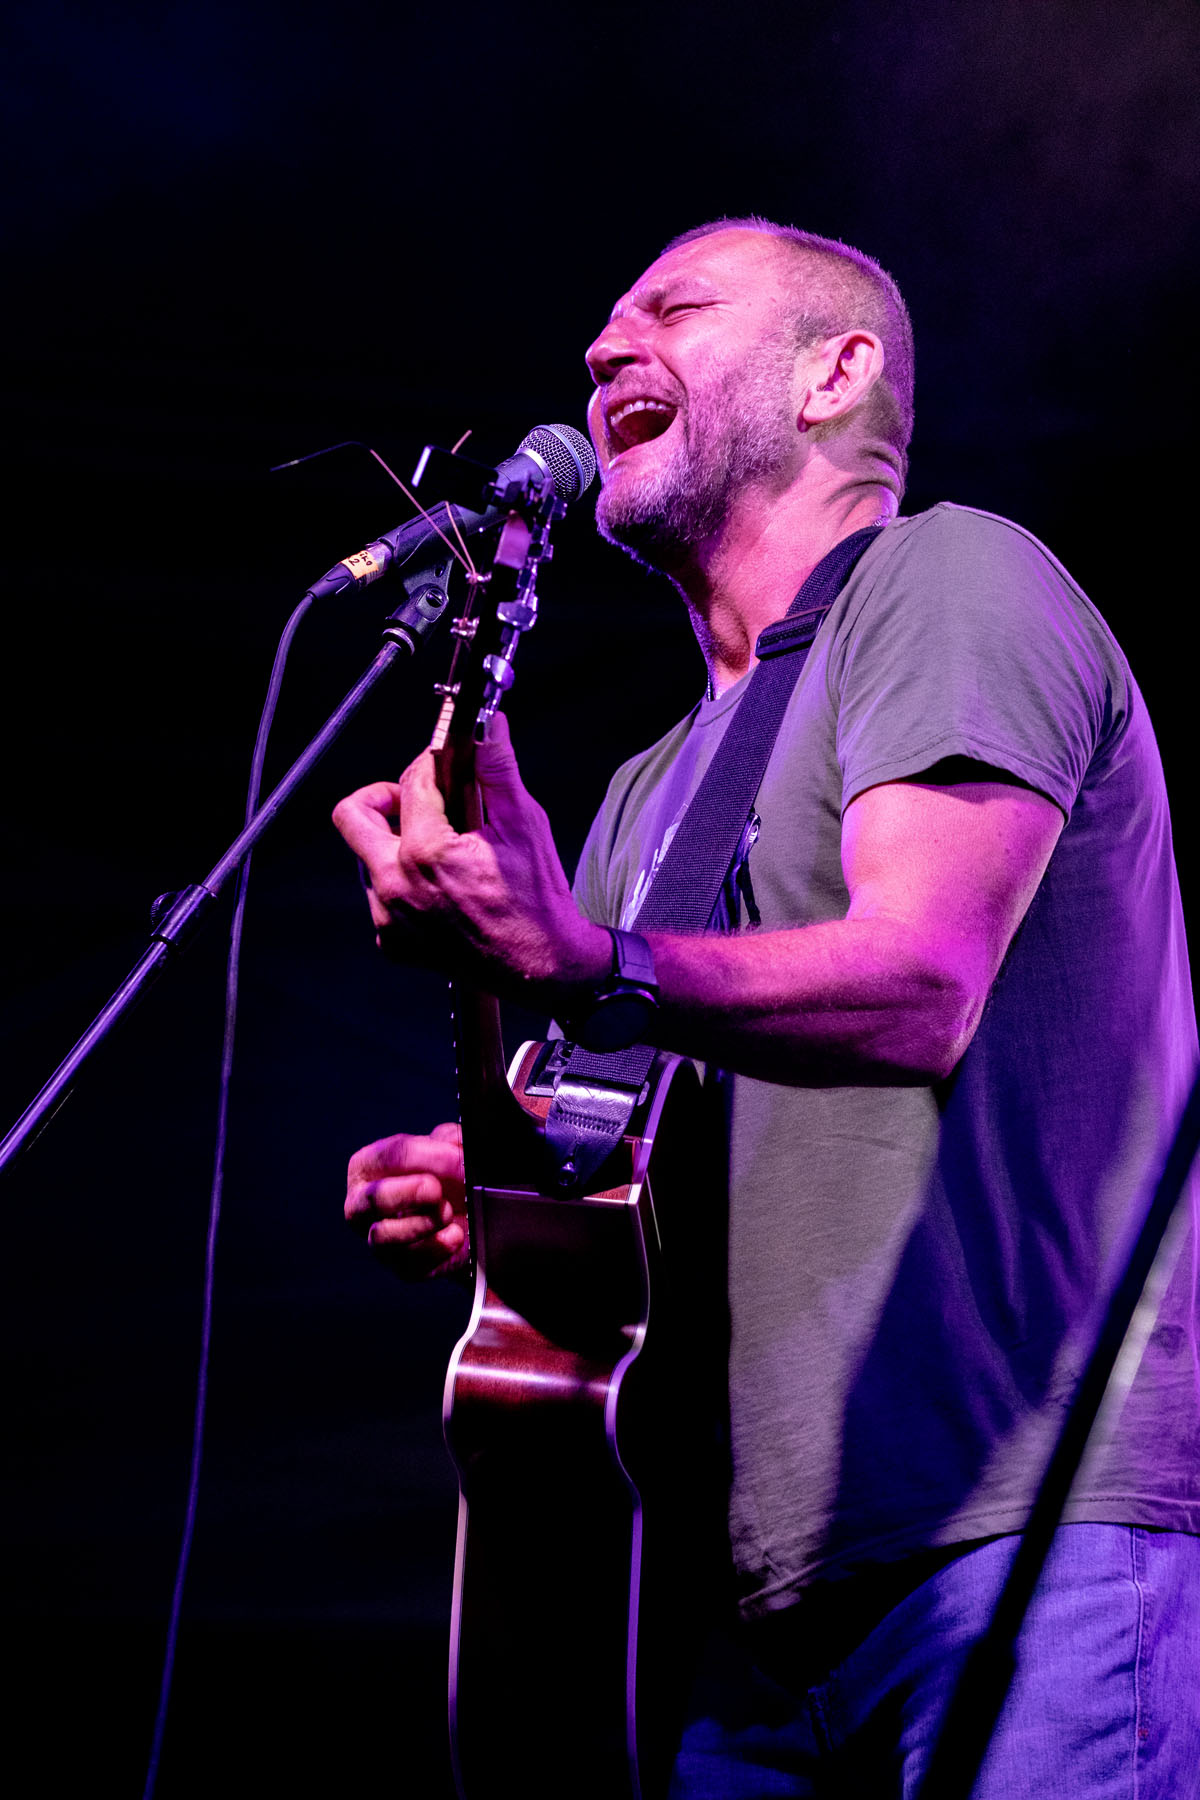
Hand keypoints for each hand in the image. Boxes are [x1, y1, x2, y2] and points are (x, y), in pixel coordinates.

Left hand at [331, 712, 608, 1000]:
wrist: (542, 966)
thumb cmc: (537, 901)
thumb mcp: (524, 824)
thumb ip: (498, 769)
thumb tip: (489, 728)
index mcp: (426, 852)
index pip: (411, 781)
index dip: (432, 762)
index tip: (447, 762)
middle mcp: (396, 886)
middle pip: (353, 815)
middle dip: (382, 796)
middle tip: (414, 799)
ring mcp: (390, 918)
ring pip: (368, 857)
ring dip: (397, 842)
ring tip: (441, 849)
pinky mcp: (392, 942)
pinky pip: (381, 896)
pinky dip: (404, 882)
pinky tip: (441, 886)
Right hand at [344, 1122, 468, 1279]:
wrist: (462, 1214)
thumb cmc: (442, 1176)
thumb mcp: (445, 1147)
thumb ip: (449, 1139)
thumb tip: (457, 1141)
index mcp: (369, 1166)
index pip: (391, 1156)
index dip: (428, 1156)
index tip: (458, 1159)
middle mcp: (363, 1204)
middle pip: (374, 1198)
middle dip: (408, 1193)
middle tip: (436, 1190)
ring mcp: (377, 1238)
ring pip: (383, 1237)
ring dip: (419, 1224)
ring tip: (447, 1213)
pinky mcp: (400, 1266)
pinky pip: (410, 1264)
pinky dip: (436, 1250)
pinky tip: (455, 1236)